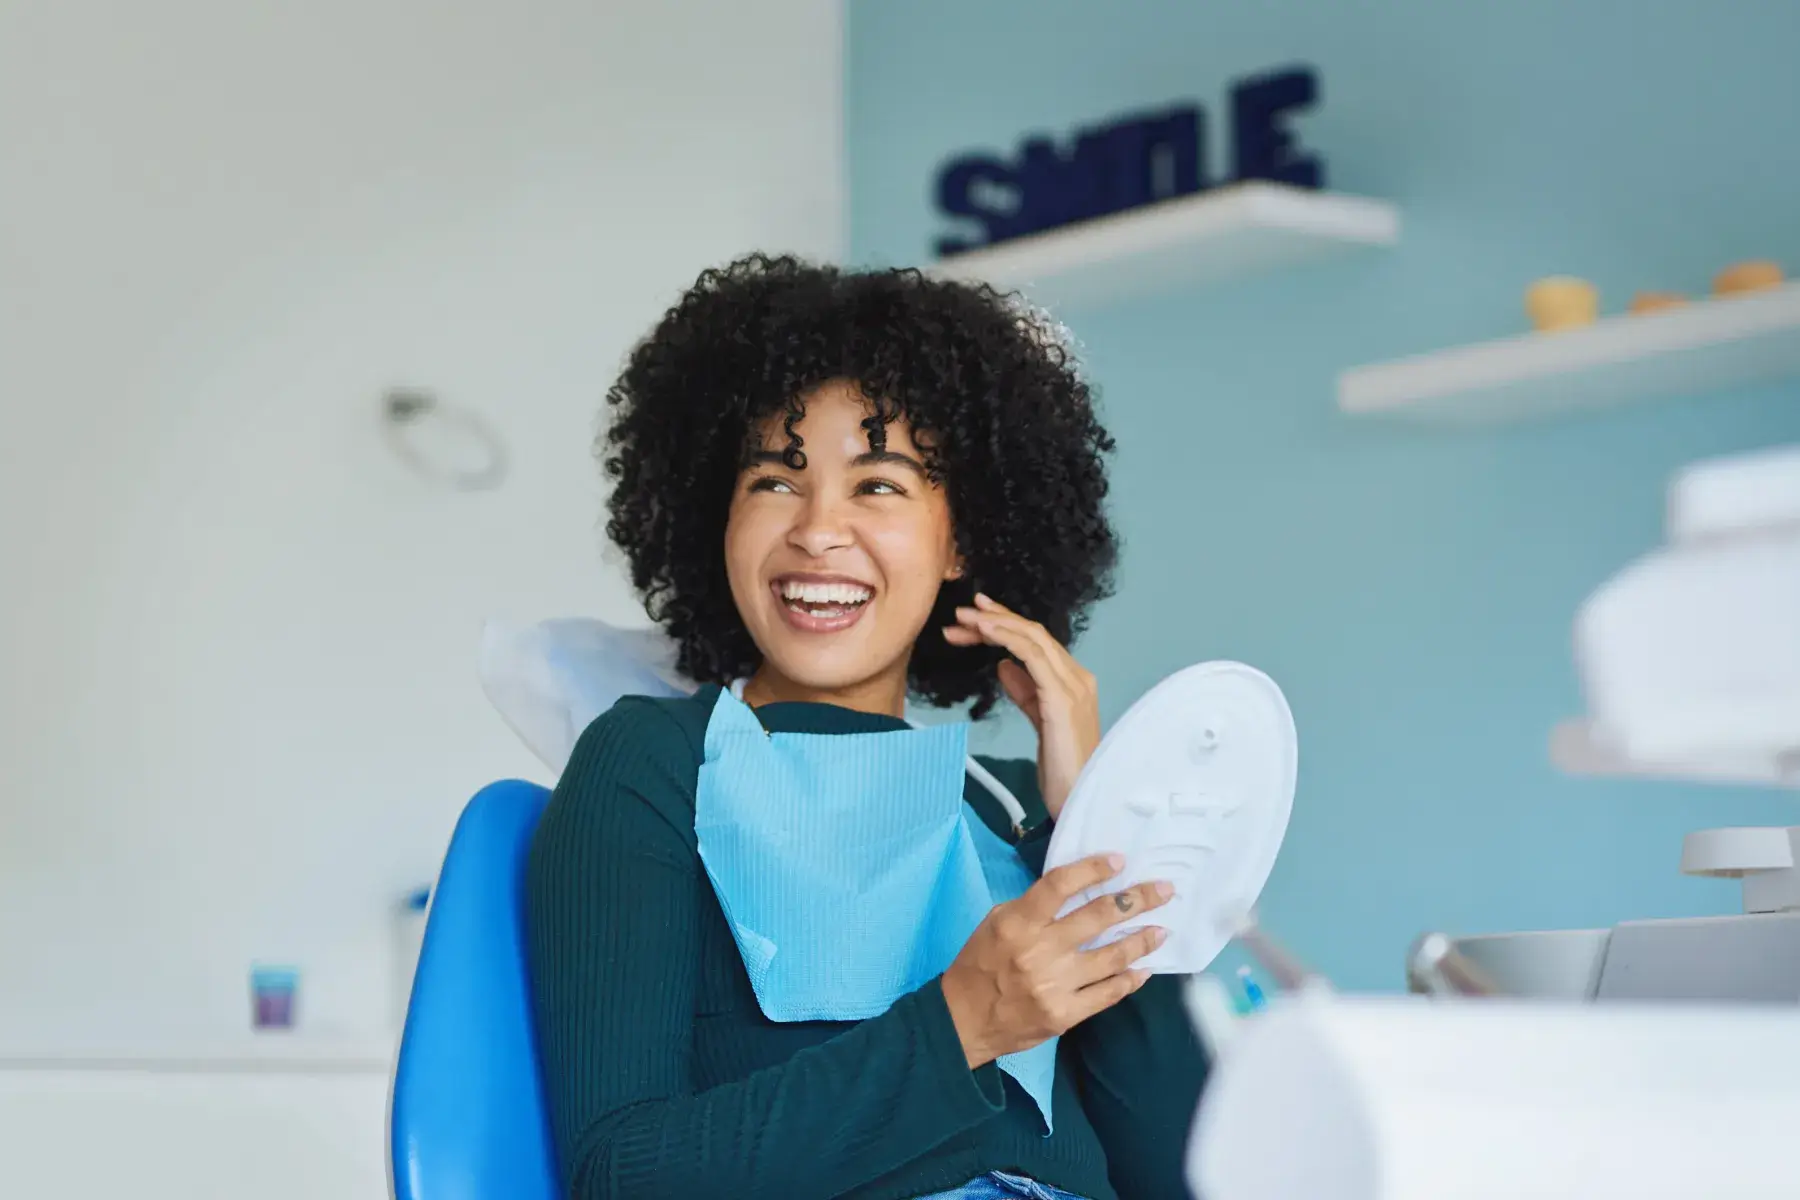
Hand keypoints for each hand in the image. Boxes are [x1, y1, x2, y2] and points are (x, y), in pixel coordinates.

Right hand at [940, 854, 1172, 1067]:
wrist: (965, 1020)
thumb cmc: (980, 964)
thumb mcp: (996, 922)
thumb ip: (1034, 907)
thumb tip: (1077, 890)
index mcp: (1018, 922)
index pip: (1059, 886)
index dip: (1092, 869)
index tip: (1119, 861)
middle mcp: (1039, 950)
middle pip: (1097, 917)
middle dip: (1136, 900)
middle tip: (1164, 890)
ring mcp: (1055, 985)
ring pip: (1111, 957)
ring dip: (1142, 941)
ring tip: (1162, 929)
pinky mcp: (1065, 1014)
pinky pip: (1107, 994)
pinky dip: (1129, 979)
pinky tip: (1144, 969)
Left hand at [944, 592, 1098, 819]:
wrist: (1079, 799)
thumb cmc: (1063, 770)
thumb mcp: (1040, 723)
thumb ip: (1025, 692)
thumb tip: (1003, 665)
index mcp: (1074, 682)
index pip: (1037, 642)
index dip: (1006, 624)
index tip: (975, 616)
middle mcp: (1077, 677)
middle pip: (1034, 633)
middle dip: (996, 618)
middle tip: (962, 610)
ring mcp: (1073, 685)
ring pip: (1033, 638)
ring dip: (996, 623)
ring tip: (965, 618)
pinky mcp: (1062, 698)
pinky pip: (1032, 656)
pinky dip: (1007, 638)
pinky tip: (985, 632)